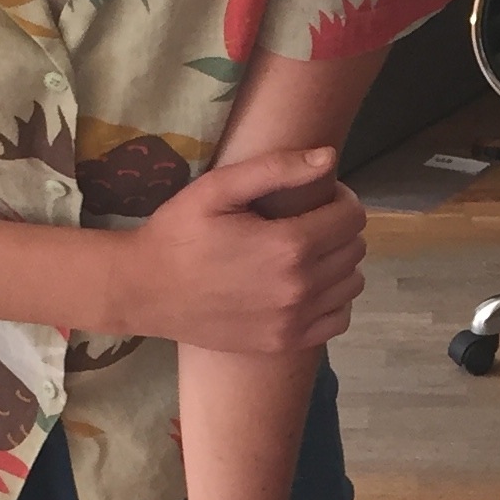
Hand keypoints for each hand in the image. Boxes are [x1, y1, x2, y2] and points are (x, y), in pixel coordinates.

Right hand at [101, 149, 365, 355]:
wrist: (144, 290)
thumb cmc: (178, 233)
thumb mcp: (218, 189)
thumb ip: (277, 169)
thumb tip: (329, 158)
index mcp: (288, 246)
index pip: (352, 217)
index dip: (341, 199)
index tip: (319, 196)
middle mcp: (300, 288)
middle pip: (355, 250)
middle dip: (340, 228)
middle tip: (309, 221)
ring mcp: (294, 320)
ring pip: (351, 284)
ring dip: (339, 263)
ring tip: (307, 252)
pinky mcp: (285, 342)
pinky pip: (338, 319)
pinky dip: (332, 300)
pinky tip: (306, 285)